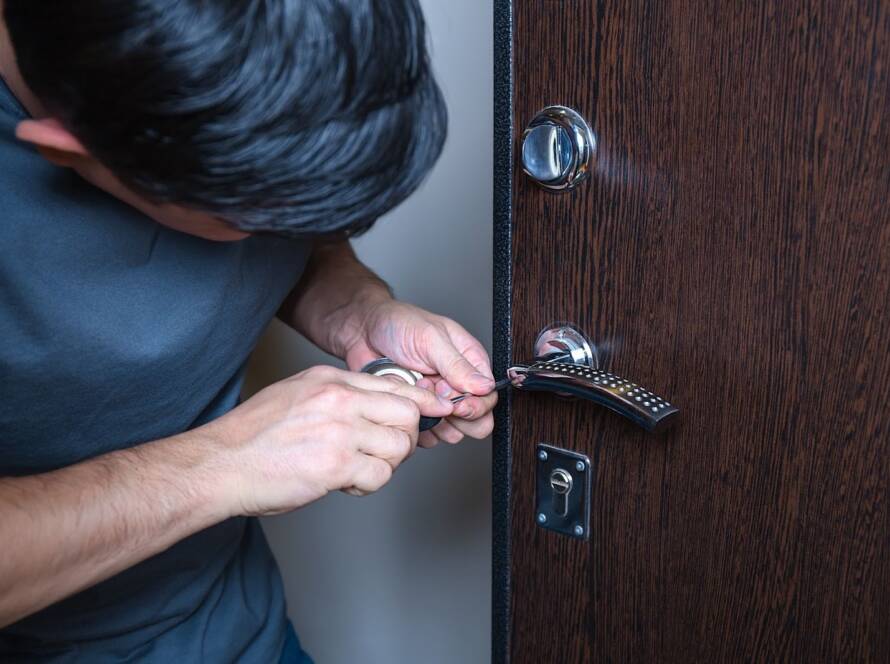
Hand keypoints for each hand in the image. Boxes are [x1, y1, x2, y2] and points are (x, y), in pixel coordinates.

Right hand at [209, 365, 453, 515]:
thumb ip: (334, 395)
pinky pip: (381, 474)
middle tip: (384, 452)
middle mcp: (339, 399)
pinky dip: (370, 484)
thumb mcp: (295, 395)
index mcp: (329, 379)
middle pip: (406, 412)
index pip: (395, 384)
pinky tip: (347, 482)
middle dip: (404, 436)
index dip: (419, 403)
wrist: (220, 464)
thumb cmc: (252, 437)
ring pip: (399, 445)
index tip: (433, 412)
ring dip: (387, 464)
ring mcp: (340, 430)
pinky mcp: (337, 464)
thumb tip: (370, 405)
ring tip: (359, 470)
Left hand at [340, 299, 497, 448]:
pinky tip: (407, 406)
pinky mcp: (418, 412)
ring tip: (417, 394)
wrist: (362, 332)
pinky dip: (418, 427)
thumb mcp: (431, 338)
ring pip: (453, 431)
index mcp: (470, 362)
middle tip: (438, 401)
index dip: (475, 405)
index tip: (456, 402)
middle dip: (458, 417)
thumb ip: (457, 365)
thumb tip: (485, 386)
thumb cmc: (398, 324)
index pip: (488, 396)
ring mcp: (437, 400)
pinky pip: (428, 435)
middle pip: (477, 419)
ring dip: (435, 420)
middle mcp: (457, 384)